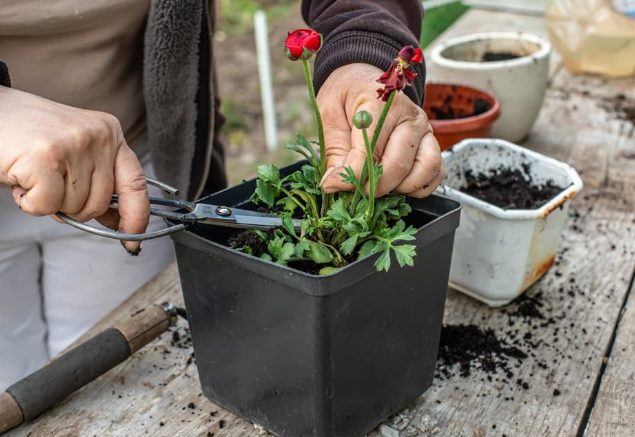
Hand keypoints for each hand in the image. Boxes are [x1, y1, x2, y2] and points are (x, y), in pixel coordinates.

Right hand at [0, 86, 148, 251]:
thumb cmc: (27, 138)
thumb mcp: (75, 153)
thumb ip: (98, 181)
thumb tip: (118, 221)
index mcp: (110, 133)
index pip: (136, 183)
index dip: (136, 216)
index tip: (132, 241)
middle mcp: (98, 136)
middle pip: (100, 203)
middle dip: (73, 207)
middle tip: (49, 184)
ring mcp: (73, 145)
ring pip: (73, 207)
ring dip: (48, 202)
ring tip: (32, 174)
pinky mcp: (45, 157)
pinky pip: (46, 206)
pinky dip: (29, 203)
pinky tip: (20, 178)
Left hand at [317, 63, 444, 197]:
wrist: (363, 80)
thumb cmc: (346, 97)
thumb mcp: (329, 118)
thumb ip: (333, 152)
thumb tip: (333, 184)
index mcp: (384, 104)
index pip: (370, 149)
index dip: (351, 174)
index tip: (332, 184)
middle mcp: (411, 117)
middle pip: (398, 165)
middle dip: (374, 186)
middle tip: (356, 190)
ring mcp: (425, 131)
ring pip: (424, 170)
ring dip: (401, 187)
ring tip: (379, 185)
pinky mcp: (431, 144)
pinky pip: (436, 173)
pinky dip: (419, 187)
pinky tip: (397, 184)